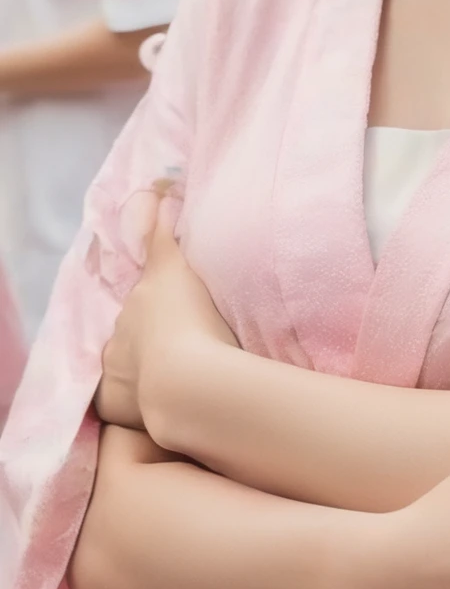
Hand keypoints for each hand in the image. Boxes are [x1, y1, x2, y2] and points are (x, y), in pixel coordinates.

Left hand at [96, 198, 236, 434]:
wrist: (183, 379)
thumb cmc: (197, 320)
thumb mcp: (181, 267)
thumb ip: (165, 231)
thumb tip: (157, 189)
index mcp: (146, 294)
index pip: (150, 287)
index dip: (163, 294)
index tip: (179, 304)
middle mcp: (122, 325)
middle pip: (138, 324)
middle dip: (155, 329)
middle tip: (189, 338)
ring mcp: (116, 363)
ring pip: (130, 358)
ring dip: (148, 362)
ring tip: (181, 374)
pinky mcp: (113, 399)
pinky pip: (126, 395)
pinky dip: (141, 396)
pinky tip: (165, 399)